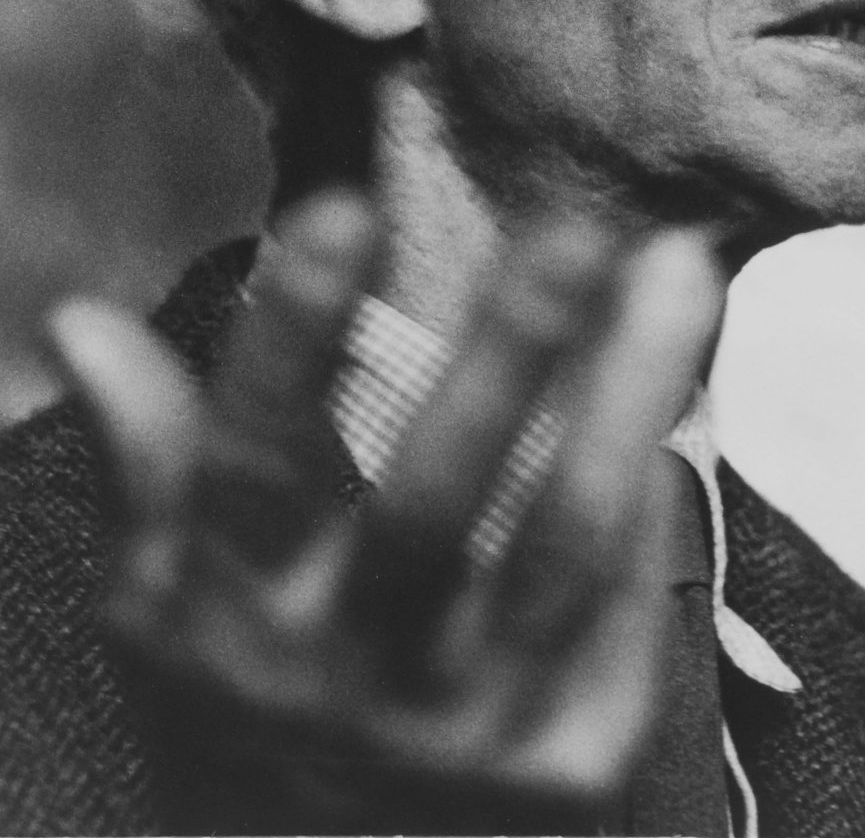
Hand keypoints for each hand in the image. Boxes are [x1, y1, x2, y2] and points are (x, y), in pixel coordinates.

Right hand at [48, 192, 727, 834]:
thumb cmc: (242, 729)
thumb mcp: (164, 617)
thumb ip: (149, 468)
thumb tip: (78, 322)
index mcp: (237, 623)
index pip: (255, 464)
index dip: (291, 338)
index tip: (341, 206)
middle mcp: (355, 678)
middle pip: (435, 500)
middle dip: (506, 355)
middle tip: (572, 227)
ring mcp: (474, 730)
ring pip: (563, 544)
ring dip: (625, 397)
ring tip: (677, 270)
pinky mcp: (574, 765)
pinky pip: (622, 611)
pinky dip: (650, 495)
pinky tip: (673, 397)